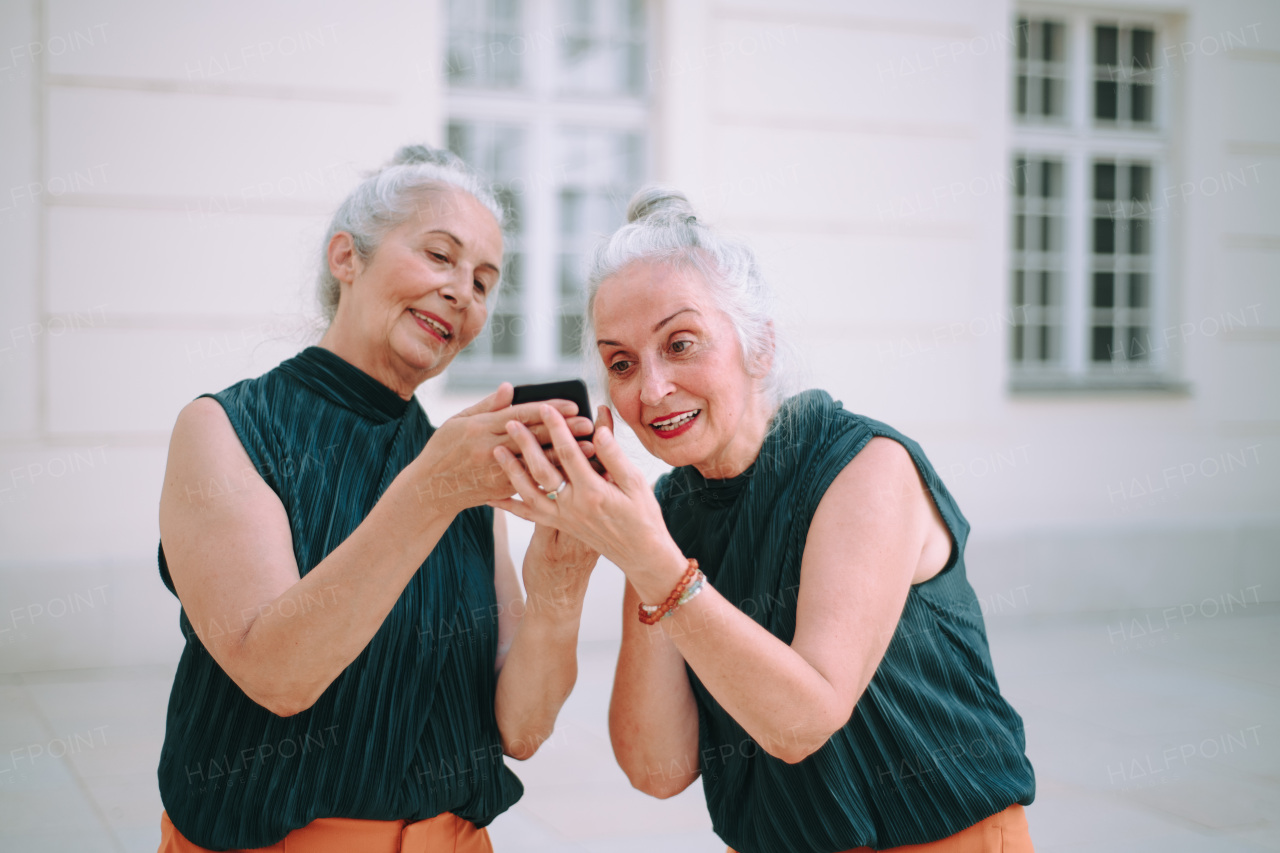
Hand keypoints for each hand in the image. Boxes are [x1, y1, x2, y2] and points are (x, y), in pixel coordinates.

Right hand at [412, 384, 594, 515]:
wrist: (431, 489)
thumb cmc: (445, 449)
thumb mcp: (459, 420)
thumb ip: (488, 405)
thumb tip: (511, 387)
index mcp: (479, 427)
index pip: (520, 415)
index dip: (548, 409)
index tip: (573, 405)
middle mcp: (489, 449)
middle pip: (533, 437)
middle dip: (563, 431)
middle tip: (590, 425)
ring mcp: (496, 471)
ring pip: (537, 461)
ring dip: (565, 455)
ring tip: (589, 449)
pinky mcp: (501, 488)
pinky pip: (531, 479)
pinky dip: (553, 473)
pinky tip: (573, 470)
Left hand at [489, 405, 686, 602]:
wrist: (640, 554)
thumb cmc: (642, 516)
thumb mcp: (635, 482)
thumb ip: (613, 455)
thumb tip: (598, 427)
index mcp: (594, 492)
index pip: (569, 453)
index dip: (556, 428)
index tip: (545, 407)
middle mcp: (574, 506)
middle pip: (542, 471)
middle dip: (525, 444)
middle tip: (512, 422)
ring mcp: (563, 518)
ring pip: (529, 493)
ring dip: (511, 471)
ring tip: (497, 450)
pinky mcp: (559, 526)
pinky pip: (529, 515)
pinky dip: (509, 505)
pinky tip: (492, 496)